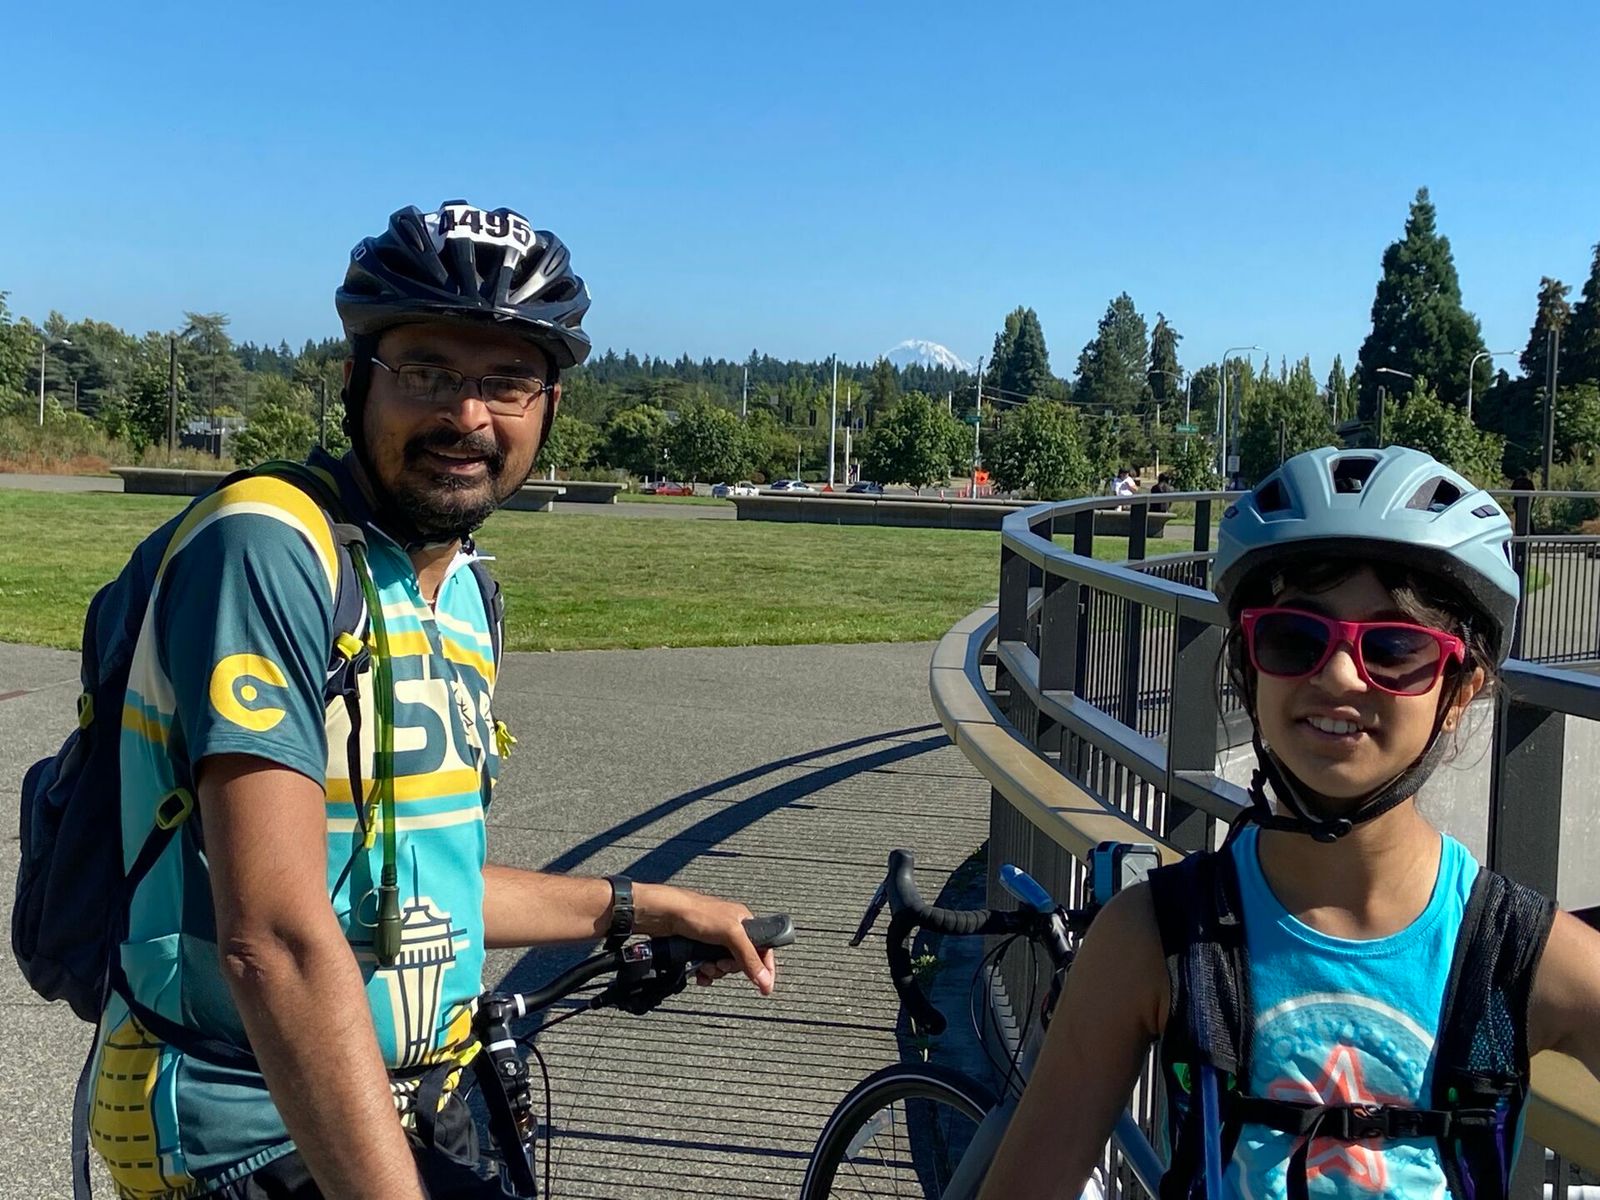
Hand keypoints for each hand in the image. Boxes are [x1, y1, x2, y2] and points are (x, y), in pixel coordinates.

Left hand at [640, 884, 777, 995]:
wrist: (665, 914)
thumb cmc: (697, 913)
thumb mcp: (730, 934)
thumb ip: (749, 957)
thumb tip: (765, 980)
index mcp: (743, 921)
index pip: (763, 948)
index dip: (764, 968)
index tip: (766, 987)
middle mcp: (731, 930)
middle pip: (742, 961)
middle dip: (730, 968)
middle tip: (720, 964)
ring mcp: (714, 940)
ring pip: (724, 966)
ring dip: (715, 971)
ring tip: (706, 966)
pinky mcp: (700, 948)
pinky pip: (709, 968)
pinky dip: (705, 973)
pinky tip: (699, 973)